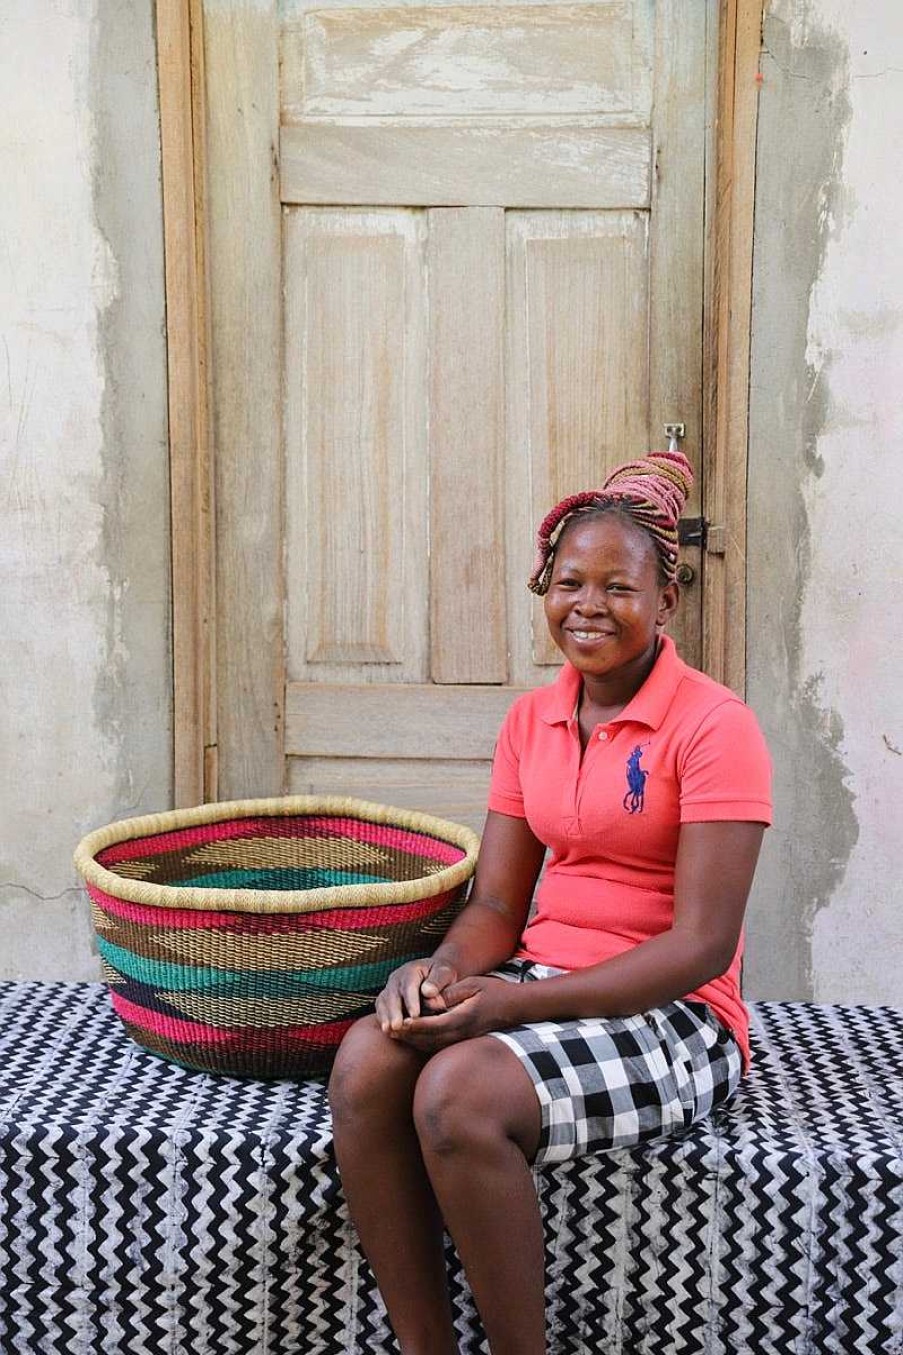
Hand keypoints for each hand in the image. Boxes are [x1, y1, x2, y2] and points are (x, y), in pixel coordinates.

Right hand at [374, 957, 458, 1033]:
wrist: (435, 975)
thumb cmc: (443, 976)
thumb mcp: (445, 974)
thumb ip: (438, 982)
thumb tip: (428, 992)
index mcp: (412, 970)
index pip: (410, 986)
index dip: (411, 1001)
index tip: (415, 1015)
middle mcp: (397, 978)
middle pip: (393, 995)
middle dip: (394, 1011)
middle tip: (397, 1026)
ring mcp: (390, 988)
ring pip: (383, 1001)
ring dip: (385, 1016)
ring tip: (388, 1030)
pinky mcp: (386, 999)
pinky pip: (381, 1008)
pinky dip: (382, 1018)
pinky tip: (387, 1031)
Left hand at [394, 976, 516, 1051]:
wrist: (514, 1007)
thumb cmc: (494, 991)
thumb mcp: (473, 985)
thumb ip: (451, 993)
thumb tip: (430, 998)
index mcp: (463, 1018)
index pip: (434, 1025)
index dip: (416, 1025)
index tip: (401, 1022)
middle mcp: (461, 1033)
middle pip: (430, 1040)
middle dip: (409, 1036)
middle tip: (389, 1030)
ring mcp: (462, 1039)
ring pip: (432, 1046)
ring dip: (413, 1041)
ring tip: (396, 1034)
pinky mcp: (462, 1041)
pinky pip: (439, 1046)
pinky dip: (423, 1042)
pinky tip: (412, 1036)